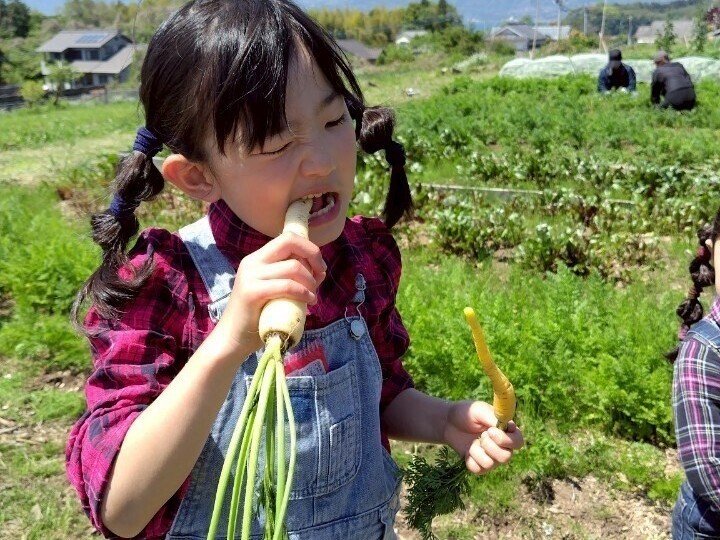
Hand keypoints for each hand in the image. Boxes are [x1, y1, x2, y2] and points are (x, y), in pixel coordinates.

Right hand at [212, 231, 326, 361]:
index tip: (319, 266)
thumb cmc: (258, 318)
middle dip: (312, 254)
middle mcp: (252, 262)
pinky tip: (309, 301)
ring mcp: (250, 276)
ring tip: (312, 296)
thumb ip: (297, 281)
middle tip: (321, 273)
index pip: (286, 238)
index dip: (308, 247)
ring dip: (310, 281)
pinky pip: (287, 286)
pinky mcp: (252, 292)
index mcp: (257, 259)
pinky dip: (303, 293)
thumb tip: (321, 272)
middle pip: (288, 242)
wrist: (233, 340)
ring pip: (293, 266)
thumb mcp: (280, 294)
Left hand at [443, 400, 523, 474]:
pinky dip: (470, 458)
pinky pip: (478, 469)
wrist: (448, 422)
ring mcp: (491, 458)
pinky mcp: (479, 466)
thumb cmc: (467, 413)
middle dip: (490, 446)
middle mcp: (502, 447)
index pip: (518, 442)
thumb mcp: (479, 410)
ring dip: (478, 451)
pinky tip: (468, 450)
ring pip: (491, 464)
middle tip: (481, 435)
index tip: (491, 431)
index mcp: (507, 432)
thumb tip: (506, 427)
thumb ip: (493, 418)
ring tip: (473, 441)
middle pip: (506, 457)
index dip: (507, 440)